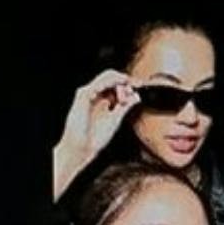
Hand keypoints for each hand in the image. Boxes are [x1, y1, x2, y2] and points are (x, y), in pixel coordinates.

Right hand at [52, 70, 136, 198]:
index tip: (140, 86)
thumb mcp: (116, 120)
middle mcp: (95, 94)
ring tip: (126, 97)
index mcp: (103, 99)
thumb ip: (125, 107)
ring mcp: (89, 94)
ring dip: (120, 83)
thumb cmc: (95, 137)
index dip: (129, 83)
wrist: (82, 147)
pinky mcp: (83, 96)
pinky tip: (118, 96)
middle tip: (134, 91)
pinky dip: (109, 85)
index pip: (116, 83)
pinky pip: (97, 85)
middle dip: (126, 82)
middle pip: (112, 77)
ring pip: (106, 77)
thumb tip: (137, 96)